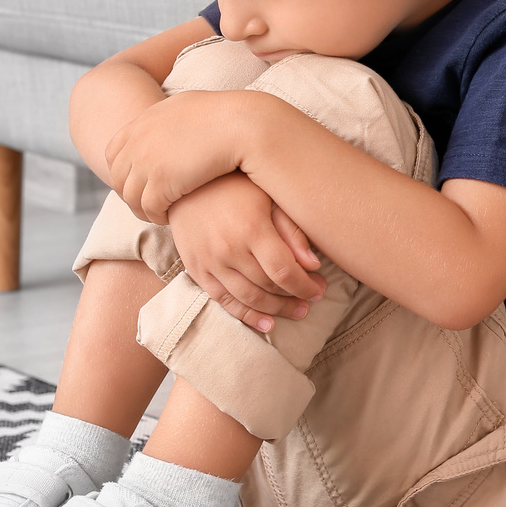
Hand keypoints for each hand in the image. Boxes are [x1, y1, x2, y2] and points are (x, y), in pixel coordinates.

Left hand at [104, 91, 249, 222]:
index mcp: (146, 120)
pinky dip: (156, 216)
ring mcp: (146, 160)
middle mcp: (140, 138)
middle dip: (130, 194)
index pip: (114, 151)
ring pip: (131, 196)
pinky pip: (148, 208)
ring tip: (161, 214)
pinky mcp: (160, 181)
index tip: (141, 183)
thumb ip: (174, 120)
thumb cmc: (229, 116)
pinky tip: (171, 217)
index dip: (123, 171)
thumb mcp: (191, 108)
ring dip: (143, 209)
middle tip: (150, 205)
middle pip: (118, 176)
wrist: (243, 123)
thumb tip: (176, 128)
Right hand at [167, 173, 325, 330]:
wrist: (185, 182)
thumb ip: (292, 230)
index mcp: (251, 228)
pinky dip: (246, 315)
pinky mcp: (196, 270)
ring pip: (249, 298)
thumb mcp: (268, 197)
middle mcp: (228, 249)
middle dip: (296, 298)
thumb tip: (314, 265)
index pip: (284, 271)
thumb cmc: (235, 185)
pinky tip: (267, 324)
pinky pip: (224, 300)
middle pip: (269, 287)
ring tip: (297, 312)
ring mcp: (209, 263)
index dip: (306, 286)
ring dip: (276, 310)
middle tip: (313, 300)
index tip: (320, 289)